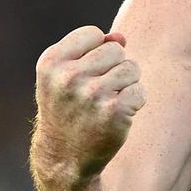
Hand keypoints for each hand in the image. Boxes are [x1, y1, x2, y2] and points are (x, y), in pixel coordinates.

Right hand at [31, 26, 146, 190]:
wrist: (64, 156)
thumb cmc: (68, 107)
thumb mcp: (66, 74)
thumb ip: (91, 48)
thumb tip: (120, 36)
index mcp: (51, 62)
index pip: (93, 34)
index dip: (95, 52)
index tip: (83, 74)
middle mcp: (68, 77)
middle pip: (116, 49)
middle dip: (113, 67)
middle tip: (96, 92)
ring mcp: (92, 95)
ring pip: (131, 68)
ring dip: (125, 85)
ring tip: (105, 103)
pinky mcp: (114, 112)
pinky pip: (140, 90)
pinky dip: (135, 102)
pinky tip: (117, 115)